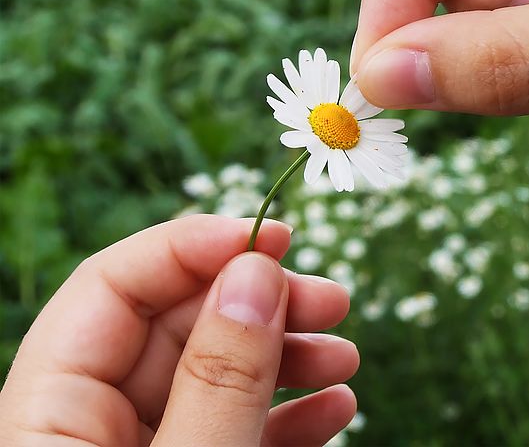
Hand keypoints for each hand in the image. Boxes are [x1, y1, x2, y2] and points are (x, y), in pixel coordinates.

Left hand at [0, 215, 358, 445]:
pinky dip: (287, 416)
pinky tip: (334, 406)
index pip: (110, 289)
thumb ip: (218, 379)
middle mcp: (87, 428)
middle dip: (263, 305)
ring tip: (345, 357)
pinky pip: (233, 432)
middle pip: (176, 328)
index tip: (274, 237)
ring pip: (214, 379)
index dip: (193, 247)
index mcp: (47, 417)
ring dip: (288, 359)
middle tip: (331, 300)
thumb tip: (255, 273)